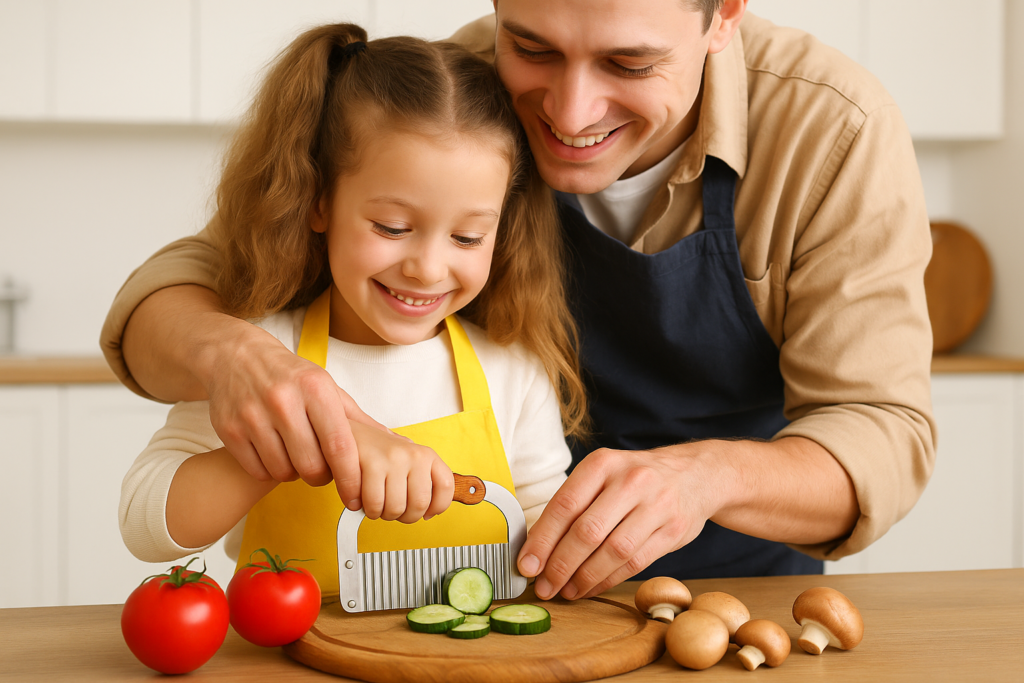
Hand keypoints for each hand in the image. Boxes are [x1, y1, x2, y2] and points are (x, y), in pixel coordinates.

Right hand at [204, 321, 385, 510]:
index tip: (355, 494)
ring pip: (283, 471)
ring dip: (294, 474)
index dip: (350, 476)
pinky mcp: (229, 429)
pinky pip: (258, 470)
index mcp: (314, 388)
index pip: (339, 445)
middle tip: (321, 469)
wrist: (236, 355)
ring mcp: (253, 415)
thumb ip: (356, 419)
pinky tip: (274, 454)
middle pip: (311, 465)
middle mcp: (283, 400)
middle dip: (321, 477)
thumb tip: (392, 442)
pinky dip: (269, 471)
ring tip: (296, 457)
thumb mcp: (326, 387)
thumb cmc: (289, 375)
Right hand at [349, 421, 454, 522]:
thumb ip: (421, 483)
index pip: (446, 486)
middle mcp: (413, 454)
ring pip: (395, 508)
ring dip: (382, 514)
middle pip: (419, 505)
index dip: (437, 506)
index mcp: (426, 455)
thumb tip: (430, 513)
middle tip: (392, 509)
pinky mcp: (372, 463)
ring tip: (376, 502)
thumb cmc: (377, 453)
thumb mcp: (406, 462)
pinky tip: (363, 500)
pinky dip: (367, 509)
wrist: (347, 432)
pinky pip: (374, 504)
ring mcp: (394, 458)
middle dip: (403, 516)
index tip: (426, 514)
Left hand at [516, 445, 717, 600]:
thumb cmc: (635, 478)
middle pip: (587, 531)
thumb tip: (536, 547)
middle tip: (544, 586)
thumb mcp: (604, 474)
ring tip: (566, 592)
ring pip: (612, 551)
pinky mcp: (673, 530)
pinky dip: (608, 580)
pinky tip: (590, 587)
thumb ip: (574, 503)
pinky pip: (635, 563)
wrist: (695, 474)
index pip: (565, 505)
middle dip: (560, 565)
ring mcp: (656, 505)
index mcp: (603, 463)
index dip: (542, 540)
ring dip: (584, 578)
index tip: (526, 565)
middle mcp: (630, 481)